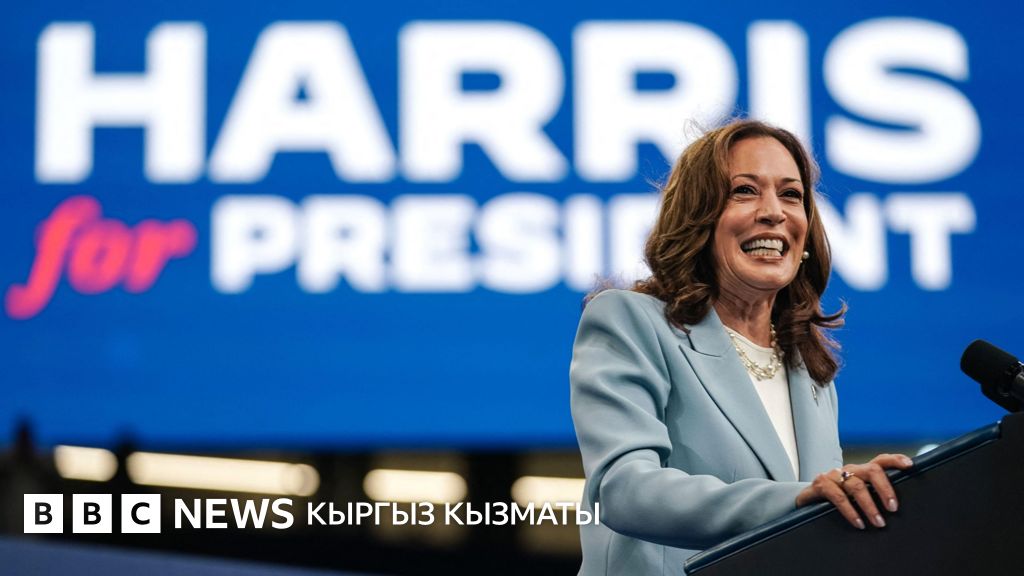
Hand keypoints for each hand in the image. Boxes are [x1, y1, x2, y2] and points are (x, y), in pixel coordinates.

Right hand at [795, 453, 913, 529]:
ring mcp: (834, 475)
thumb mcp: (855, 496)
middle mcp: (849, 470)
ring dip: (869, 506)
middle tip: (893, 508)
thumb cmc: (836, 499)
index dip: (895, 460)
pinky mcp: (820, 484)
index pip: (880, 460)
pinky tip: (859, 523)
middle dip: (885, 489)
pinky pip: (838, 496)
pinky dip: (850, 511)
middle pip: (872, 470)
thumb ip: (871, 496)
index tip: (910, 465)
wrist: (806, 501)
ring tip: (879, 523)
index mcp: (861, 471)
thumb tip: (894, 509)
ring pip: (856, 485)